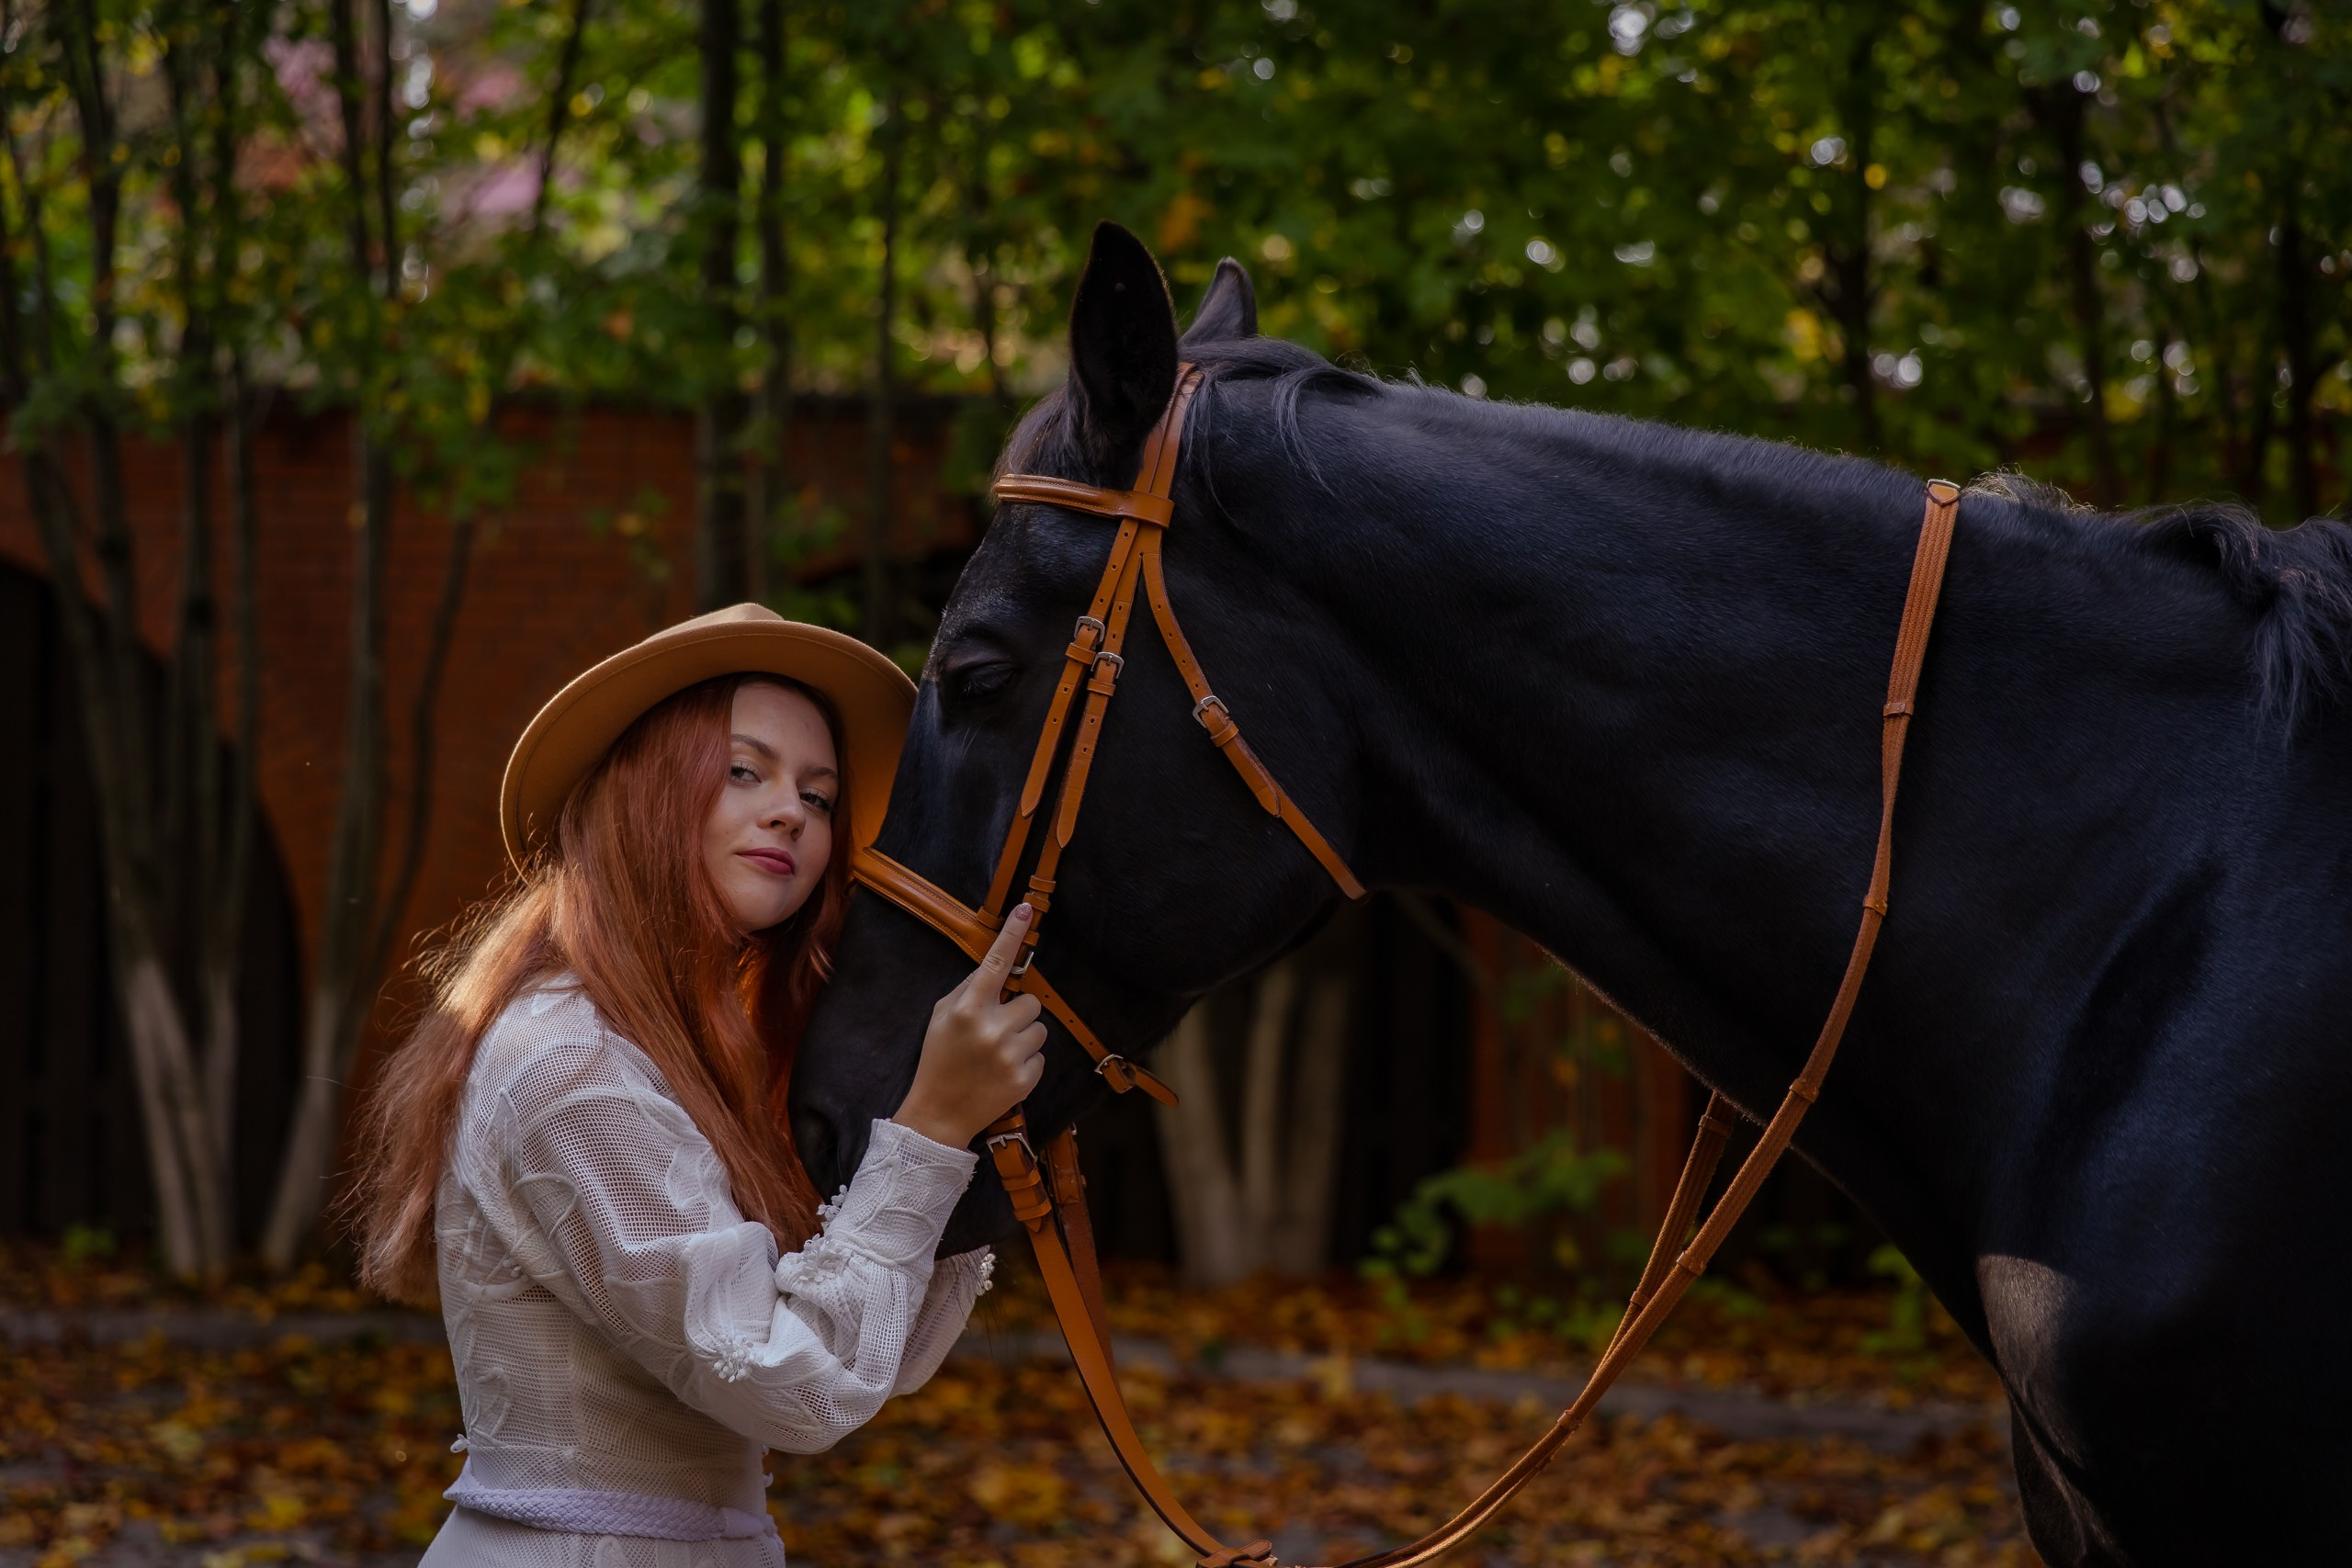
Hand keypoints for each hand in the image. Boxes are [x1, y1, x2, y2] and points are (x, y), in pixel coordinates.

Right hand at [890, 904, 1048, 1148]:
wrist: (939, 1113)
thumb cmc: (938, 1059)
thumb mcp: (941, 1017)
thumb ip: (969, 990)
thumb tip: (999, 966)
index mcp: (967, 1008)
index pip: (995, 963)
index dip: (1011, 934)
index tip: (1025, 909)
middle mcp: (991, 1028)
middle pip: (1030, 1001)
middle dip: (1017, 1013)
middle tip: (995, 1030)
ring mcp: (1010, 1055)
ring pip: (1039, 1028)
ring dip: (1024, 1037)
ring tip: (998, 1053)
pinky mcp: (1025, 1079)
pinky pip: (1040, 1055)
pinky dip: (1025, 1062)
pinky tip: (1003, 1072)